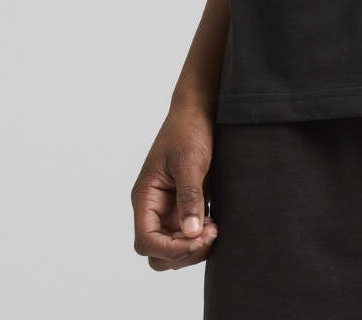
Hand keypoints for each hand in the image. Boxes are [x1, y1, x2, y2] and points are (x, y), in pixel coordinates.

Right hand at [131, 107, 218, 269]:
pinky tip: (215, 225)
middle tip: (209, 235)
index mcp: (146, 197)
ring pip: (173, 246)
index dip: (169, 249)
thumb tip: (190, 233)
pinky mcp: (187, 205)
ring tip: (215, 229)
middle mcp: (154, 207)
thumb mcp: (190, 161)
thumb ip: (189, 196)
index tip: (195, 241)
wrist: (201, 109)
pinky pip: (188, 234)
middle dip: (181, 253)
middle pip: (157, 251)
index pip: (146, 240)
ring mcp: (170, 208)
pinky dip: (200, 237)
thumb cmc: (189, 129)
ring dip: (193, 247)